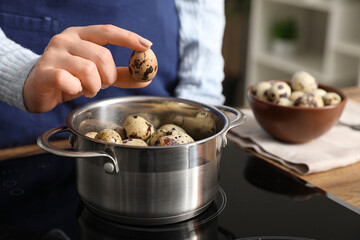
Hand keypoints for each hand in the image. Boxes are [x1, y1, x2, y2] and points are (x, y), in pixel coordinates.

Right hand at [24, 24, 152, 112]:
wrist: (37, 88)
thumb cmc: (71, 77)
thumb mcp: (97, 74)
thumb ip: (120, 75)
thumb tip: (146, 79)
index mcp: (81, 34)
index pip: (107, 31)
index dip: (128, 38)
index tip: (147, 46)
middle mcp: (66, 39)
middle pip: (102, 55)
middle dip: (109, 75)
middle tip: (104, 84)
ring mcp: (53, 54)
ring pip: (88, 69)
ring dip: (94, 86)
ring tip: (88, 90)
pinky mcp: (44, 71)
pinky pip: (69, 81)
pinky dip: (77, 90)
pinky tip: (73, 90)